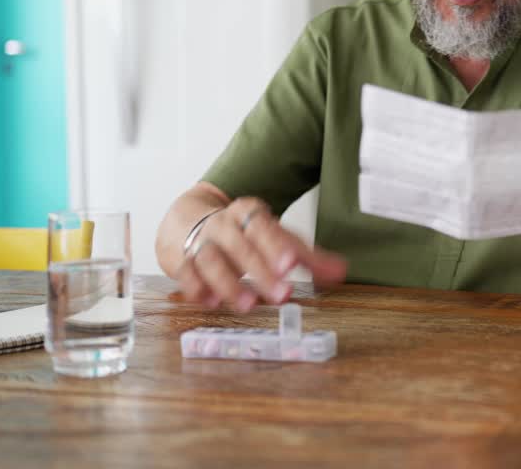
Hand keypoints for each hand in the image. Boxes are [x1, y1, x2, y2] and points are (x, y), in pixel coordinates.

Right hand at [175, 197, 346, 312]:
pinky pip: (186, 272)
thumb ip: (306, 256)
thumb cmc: (240, 233)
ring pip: (212, 260)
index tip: (290, 264)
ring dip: (229, 284)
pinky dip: (195, 287)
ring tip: (247, 305)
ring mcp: (200, 242)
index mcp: (250, 214)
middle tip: (281, 295)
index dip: (277, 245)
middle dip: (261, 271)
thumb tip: (340, 272)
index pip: (265, 227)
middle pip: (242, 246)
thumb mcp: (273, 237)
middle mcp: (224, 226)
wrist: (187, 219)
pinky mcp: (180, 260)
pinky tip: (208, 302)